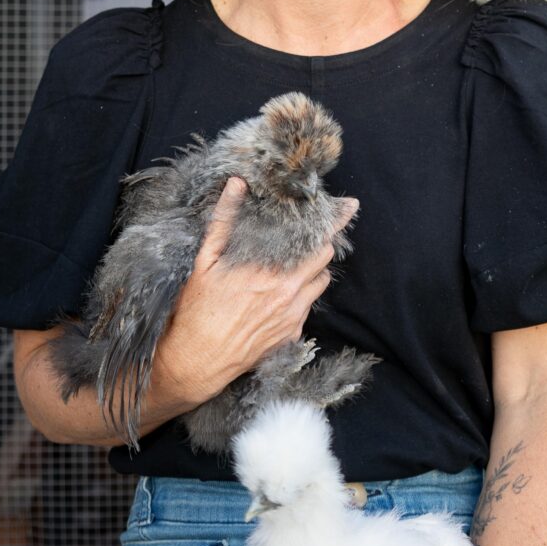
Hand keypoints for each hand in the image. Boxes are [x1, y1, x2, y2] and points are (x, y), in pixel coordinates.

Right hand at [154, 178, 357, 408]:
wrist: (198, 361)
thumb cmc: (198, 310)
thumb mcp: (205, 261)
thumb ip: (224, 220)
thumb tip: (236, 184)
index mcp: (271, 272)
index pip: (318, 241)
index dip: (334, 222)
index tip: (349, 206)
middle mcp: (289, 295)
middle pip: (325, 260)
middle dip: (320, 245)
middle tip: (309, 238)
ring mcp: (293, 318)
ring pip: (320, 284)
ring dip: (312, 272)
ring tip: (291, 267)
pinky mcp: (291, 336)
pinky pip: (307, 309)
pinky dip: (300, 298)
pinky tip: (277, 296)